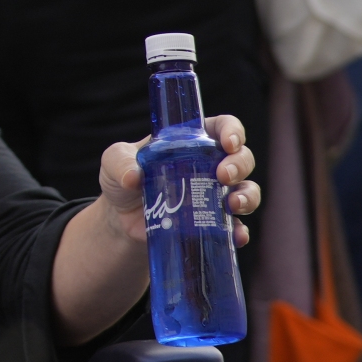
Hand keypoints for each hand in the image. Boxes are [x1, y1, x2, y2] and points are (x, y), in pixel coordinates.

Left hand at [95, 114, 258, 250]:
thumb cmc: (122, 179)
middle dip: (240, 164)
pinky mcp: (213, 223)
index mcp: (191, 142)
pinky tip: (236, 234)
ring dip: (247, 197)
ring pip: (248, 191)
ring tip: (231, 205)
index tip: (228, 142)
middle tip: (223, 175)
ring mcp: (215, 195)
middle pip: (242, 158)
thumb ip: (119, 162)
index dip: (232, 131)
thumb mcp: (113, 162)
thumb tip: (132, 177)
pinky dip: (241, 230)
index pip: (222, 127)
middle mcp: (210, 166)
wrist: (120, 219)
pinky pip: (238, 226)